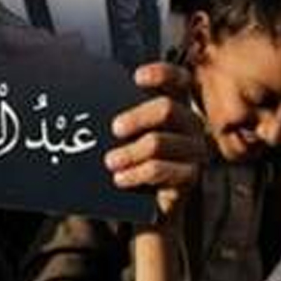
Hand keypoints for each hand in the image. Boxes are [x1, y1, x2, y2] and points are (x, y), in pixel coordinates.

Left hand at [106, 62, 206, 226]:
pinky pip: (160, 170)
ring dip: (129, 152)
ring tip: (110, 162)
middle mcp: (191, 124)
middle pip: (166, 108)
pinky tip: (120, 179)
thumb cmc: (133, 161)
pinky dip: (136, 173)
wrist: (147, 207)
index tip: (136, 77)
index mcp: (177, 106)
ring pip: (158, 142)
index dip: (162, 74)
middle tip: (114, 128)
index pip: (179, 80)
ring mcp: (195, 149)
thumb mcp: (128, 137)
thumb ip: (122, 119)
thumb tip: (85, 107)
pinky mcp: (191, 176)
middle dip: (137, 116)